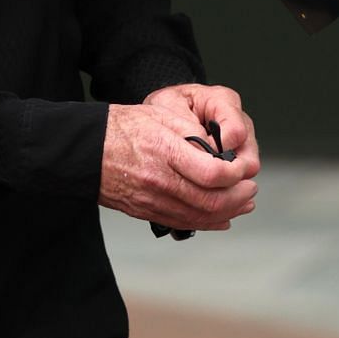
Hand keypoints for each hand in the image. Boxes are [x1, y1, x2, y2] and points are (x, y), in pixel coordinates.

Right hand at [100, 93, 258, 231]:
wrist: (87, 151)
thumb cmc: (124, 128)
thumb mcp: (162, 115)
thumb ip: (194, 132)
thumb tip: (222, 148)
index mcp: (166, 152)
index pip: (212, 174)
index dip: (236, 174)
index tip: (245, 167)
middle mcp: (161, 181)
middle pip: (211, 200)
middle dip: (239, 196)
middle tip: (251, 187)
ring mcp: (154, 200)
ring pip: (200, 216)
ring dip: (229, 211)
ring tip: (244, 202)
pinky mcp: (148, 211)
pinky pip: (184, 222)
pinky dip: (209, 221)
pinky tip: (223, 217)